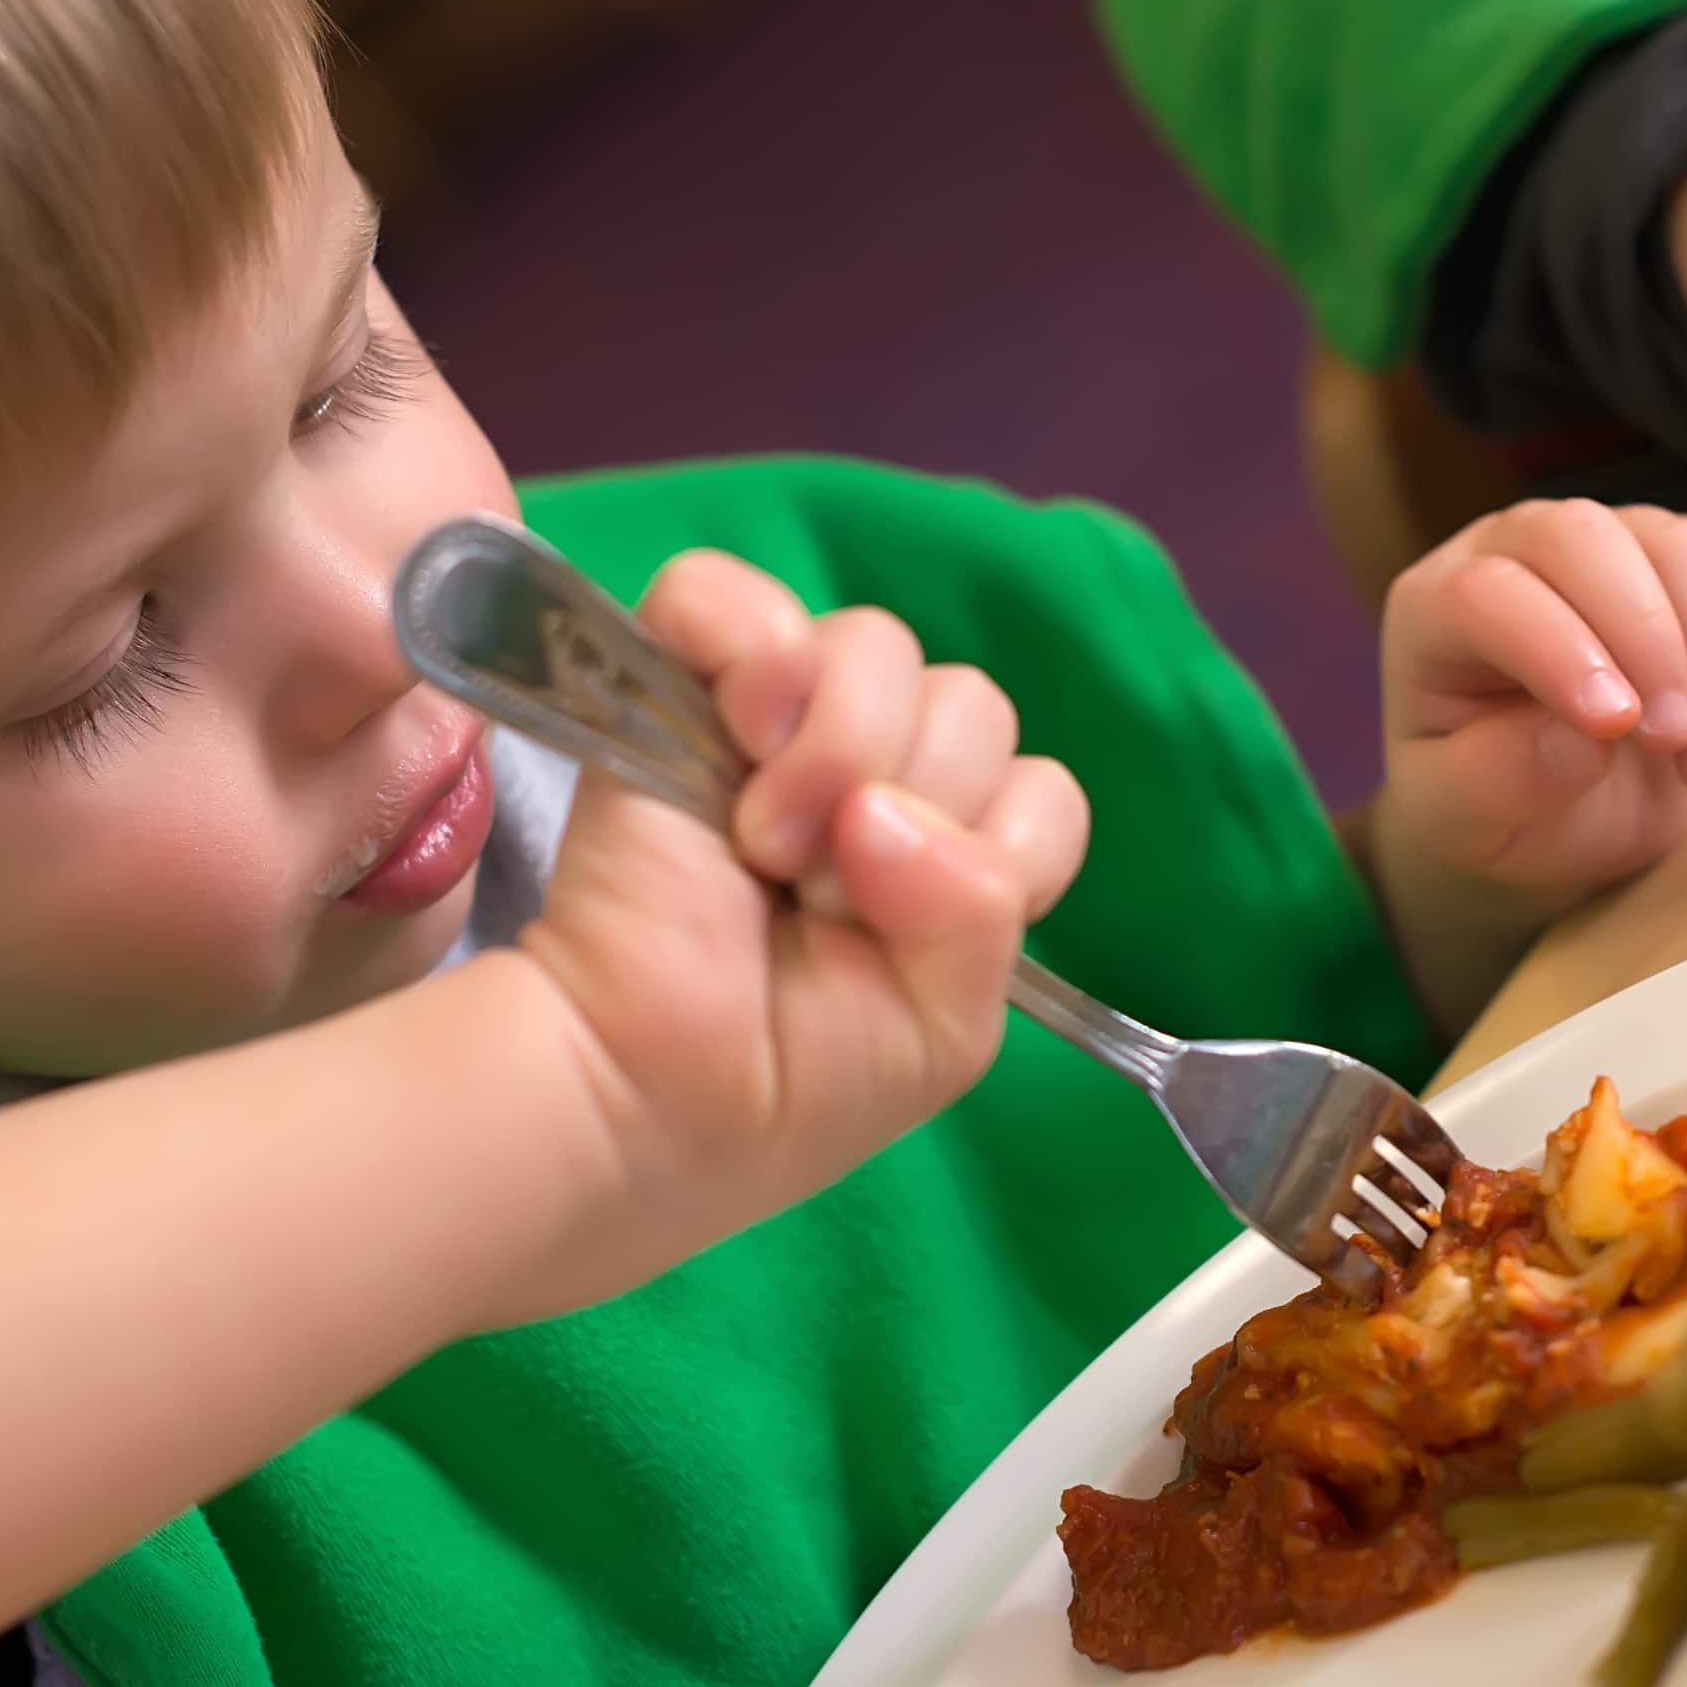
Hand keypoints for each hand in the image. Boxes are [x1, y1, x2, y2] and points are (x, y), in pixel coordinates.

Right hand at [509, 551, 1088, 1312]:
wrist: (646, 1095)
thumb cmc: (786, 1078)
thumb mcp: (942, 1027)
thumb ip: (980, 912)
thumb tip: (888, 809)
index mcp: (939, 851)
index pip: (1040, 789)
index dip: (996, 847)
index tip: (908, 922)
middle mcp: (870, 769)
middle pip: (972, 704)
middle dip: (914, 809)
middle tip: (820, 895)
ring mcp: (772, 719)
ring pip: (876, 644)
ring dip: (839, 749)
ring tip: (766, 846)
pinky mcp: (670, 678)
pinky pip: (721, 592)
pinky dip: (746, 651)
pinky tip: (735, 742)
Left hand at [1377, 500, 1686, 910]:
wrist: (1558, 809)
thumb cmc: (1491, 801)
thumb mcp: (1461, 815)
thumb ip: (1495, 778)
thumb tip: (1583, 737)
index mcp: (1435, 608)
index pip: (1489, 594)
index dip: (1556, 650)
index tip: (1612, 728)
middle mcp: (1517, 550)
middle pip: (1586, 538)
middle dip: (1648, 640)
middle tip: (1677, 745)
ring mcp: (1613, 542)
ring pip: (1684, 546)